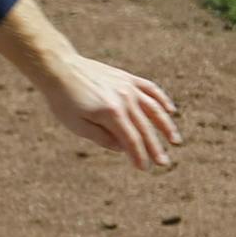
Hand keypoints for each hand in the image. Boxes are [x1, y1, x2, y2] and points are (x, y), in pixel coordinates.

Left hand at [39, 53, 181, 169]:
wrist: (59, 68)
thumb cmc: (63, 100)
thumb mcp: (76, 125)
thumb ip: (101, 137)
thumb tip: (122, 148)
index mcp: (111, 113)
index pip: (131, 140)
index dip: (138, 156)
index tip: (144, 168)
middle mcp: (125, 99)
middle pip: (145, 128)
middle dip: (155, 147)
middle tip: (163, 163)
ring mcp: (128, 87)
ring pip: (154, 109)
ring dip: (166, 126)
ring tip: (175, 140)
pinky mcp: (127, 78)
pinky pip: (151, 89)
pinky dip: (162, 100)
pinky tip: (170, 111)